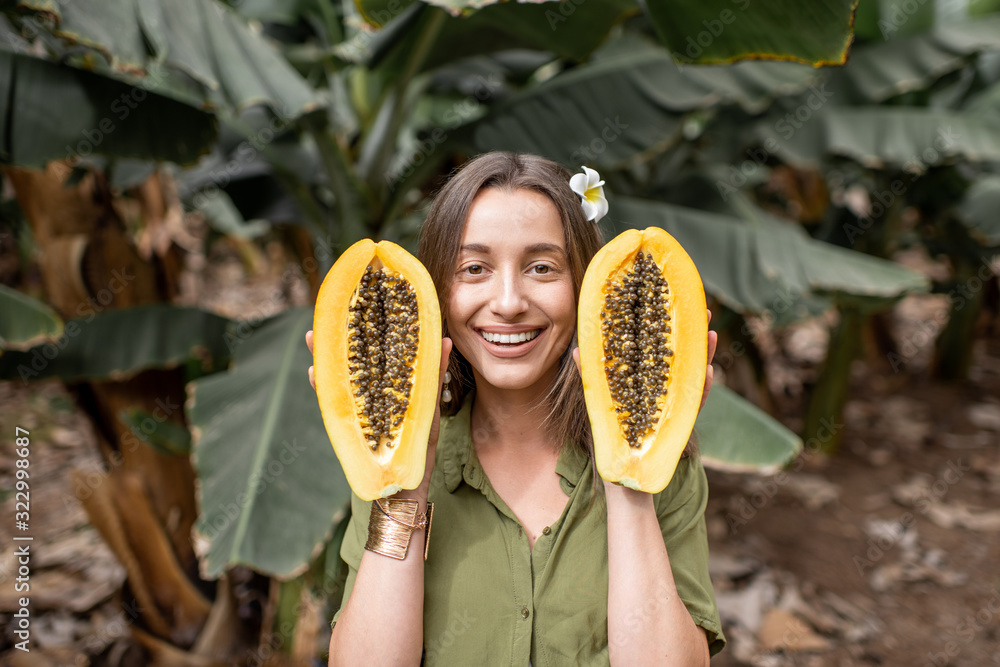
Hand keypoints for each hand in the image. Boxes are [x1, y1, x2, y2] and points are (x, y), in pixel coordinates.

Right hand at [305, 330, 452, 495]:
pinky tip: (316, 373)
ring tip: (315, 338)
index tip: (361, 307)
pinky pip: (333, 405)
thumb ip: (434, 375)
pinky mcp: (349, 428)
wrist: (404, 490)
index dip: (368, 333)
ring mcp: (356, 412)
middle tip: (328, 316)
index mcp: (388, 390)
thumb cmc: (418, 449)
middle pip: (351, 363)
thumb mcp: (429, 409)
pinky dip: (324, 389)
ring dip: (325, 359)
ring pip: (338, 380)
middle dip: (340, 341)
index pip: (375, 356)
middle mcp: (369, 398)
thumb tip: (447, 340)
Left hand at [570, 308, 716, 410]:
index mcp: (648, 371)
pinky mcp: (682, 418)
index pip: (660, 342)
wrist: (620, 455)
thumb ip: (591, 372)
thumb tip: (577, 351)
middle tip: (703, 311)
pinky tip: (706, 371)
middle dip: (694, 331)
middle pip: (683, 352)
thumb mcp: (601, 392)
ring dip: (704, 353)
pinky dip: (702, 387)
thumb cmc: (611, 420)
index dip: (667, 323)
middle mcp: (665, 381)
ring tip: (710, 335)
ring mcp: (676, 398)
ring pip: (694, 372)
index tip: (674, 301)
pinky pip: (696, 401)